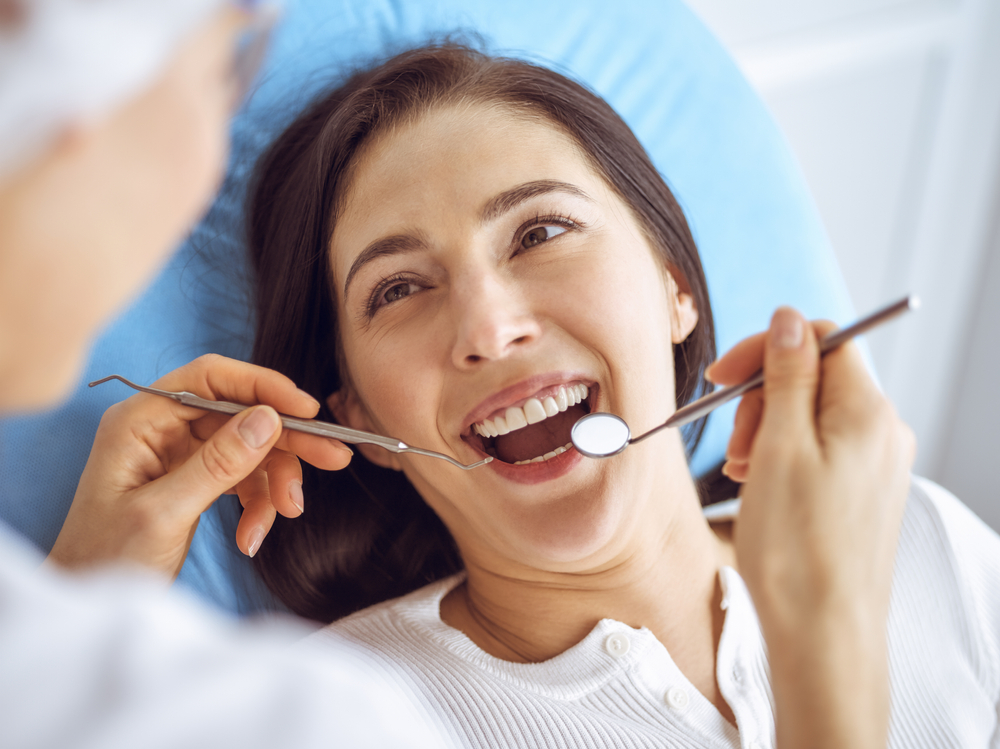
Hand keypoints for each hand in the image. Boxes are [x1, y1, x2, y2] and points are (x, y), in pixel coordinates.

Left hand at [48, 354, 351, 577]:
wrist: (87, 601)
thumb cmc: (106, 560)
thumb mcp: (164, 514)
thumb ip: (217, 464)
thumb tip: (268, 419)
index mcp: (140, 421)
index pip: (211, 379)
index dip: (264, 387)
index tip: (309, 410)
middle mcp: (160, 429)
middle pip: (239, 414)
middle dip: (286, 440)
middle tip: (333, 457)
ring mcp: (178, 454)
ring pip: (248, 447)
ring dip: (274, 481)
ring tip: (285, 515)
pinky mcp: (193, 479)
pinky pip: (242, 478)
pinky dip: (257, 504)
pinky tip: (254, 536)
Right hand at [706, 308, 914, 748]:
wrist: (823, 635)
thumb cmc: (797, 551)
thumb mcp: (779, 447)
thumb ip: (788, 375)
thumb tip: (790, 319)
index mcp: (867, 412)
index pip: (823, 339)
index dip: (767, 349)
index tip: (724, 376)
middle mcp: (883, 432)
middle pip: (815, 378)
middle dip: (763, 398)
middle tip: (734, 444)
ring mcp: (877, 464)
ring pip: (812, 415)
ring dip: (767, 430)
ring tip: (743, 472)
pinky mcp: (864, 491)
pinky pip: (821, 450)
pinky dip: (783, 456)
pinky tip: (760, 485)